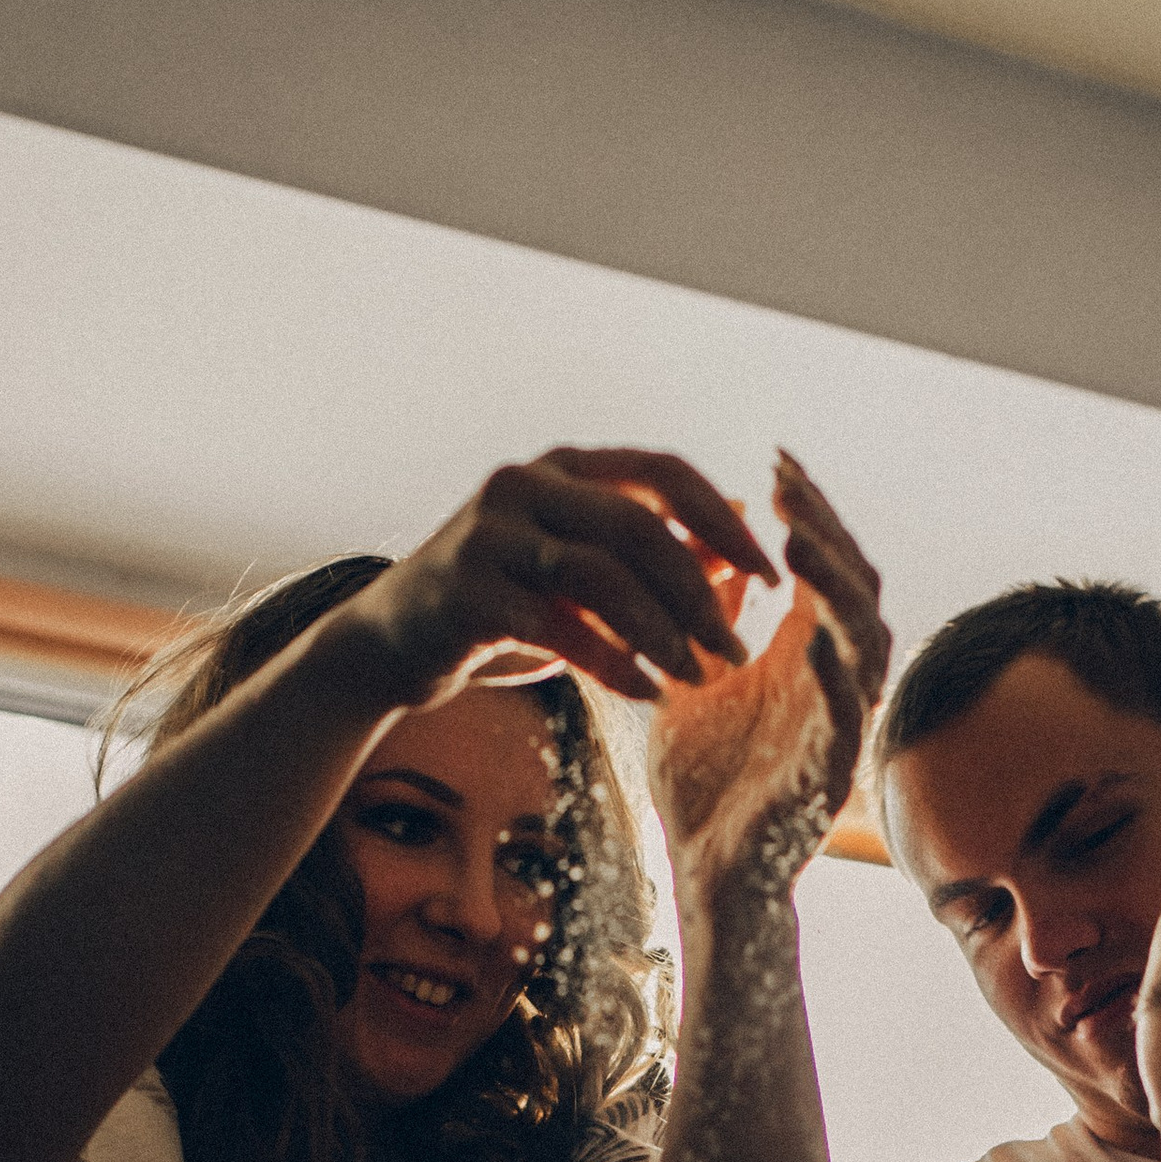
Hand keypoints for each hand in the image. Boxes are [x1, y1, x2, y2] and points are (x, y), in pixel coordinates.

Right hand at [342, 447, 774, 709]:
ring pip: (599, 575)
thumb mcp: (582, 579)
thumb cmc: (502, 607)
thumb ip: (653, 563)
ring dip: (659, 630)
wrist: (391, 643)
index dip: (723, 521)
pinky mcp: (465, 592)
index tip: (769, 574)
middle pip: (637, 525)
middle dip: (697, 591)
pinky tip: (647, 693)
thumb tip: (739, 561)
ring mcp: (490, 535)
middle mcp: (526, 485)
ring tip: (697, 676)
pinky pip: (557, 627)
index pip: (664, 472)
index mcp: (565, 468)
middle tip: (734, 648)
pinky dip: (610, 662)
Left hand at [646, 454, 890, 908]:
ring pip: (864, 639)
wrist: (709, 876)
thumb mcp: (691, 680)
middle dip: (824, 529)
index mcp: (804, 657)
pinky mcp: (831, 774)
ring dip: (833, 587)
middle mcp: (833, 683)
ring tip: (797, 540)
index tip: (775, 466)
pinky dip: (835, 673)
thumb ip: (702, 615)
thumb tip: (702, 540)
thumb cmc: (705, 785)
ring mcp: (839, 726)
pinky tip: (811, 636)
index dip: (809, 512)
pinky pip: (848, 715)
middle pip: (854, 586)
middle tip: (786, 483)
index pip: (825, 566)